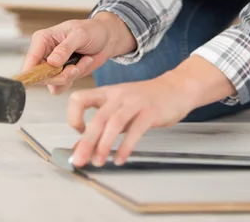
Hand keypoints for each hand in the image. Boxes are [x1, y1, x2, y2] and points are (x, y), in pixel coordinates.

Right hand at [21, 12, 135, 93]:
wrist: (106, 38)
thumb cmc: (92, 30)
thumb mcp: (80, 35)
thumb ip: (65, 48)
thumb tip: (52, 62)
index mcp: (42, 39)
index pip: (30, 60)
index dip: (33, 73)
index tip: (48, 77)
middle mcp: (44, 54)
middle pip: (40, 77)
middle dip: (60, 75)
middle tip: (75, 66)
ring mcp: (52, 66)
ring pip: (52, 84)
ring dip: (70, 76)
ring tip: (82, 62)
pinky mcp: (61, 74)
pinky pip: (61, 87)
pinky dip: (74, 79)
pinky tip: (82, 64)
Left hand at [68, 73, 190, 167]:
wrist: (176, 87)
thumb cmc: (146, 99)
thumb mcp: (120, 109)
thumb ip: (102, 126)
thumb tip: (80, 146)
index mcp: (107, 93)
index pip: (80, 99)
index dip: (73, 116)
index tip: (78, 132)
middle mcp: (118, 95)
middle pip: (97, 118)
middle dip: (86, 141)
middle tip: (80, 160)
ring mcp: (135, 102)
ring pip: (114, 122)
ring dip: (104, 145)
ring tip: (99, 161)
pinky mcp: (150, 111)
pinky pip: (136, 129)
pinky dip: (126, 146)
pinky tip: (120, 158)